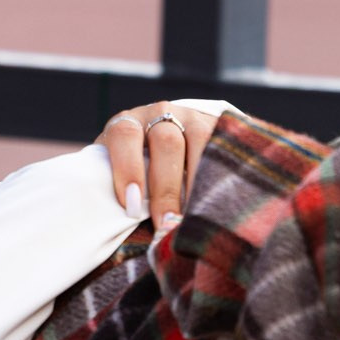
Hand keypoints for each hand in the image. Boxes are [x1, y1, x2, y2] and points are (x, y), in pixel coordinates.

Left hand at [96, 102, 220, 229]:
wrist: (168, 139)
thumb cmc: (135, 169)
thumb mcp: (117, 170)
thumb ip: (113, 185)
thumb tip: (113, 221)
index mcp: (129, 123)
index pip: (125, 135)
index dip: (128, 168)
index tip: (131, 205)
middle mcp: (160, 114)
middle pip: (166, 142)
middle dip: (166, 188)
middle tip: (166, 224)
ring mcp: (192, 117)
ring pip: (200, 139)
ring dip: (199, 181)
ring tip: (197, 217)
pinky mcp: (219, 125)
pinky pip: (226, 143)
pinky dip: (224, 172)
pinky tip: (222, 200)